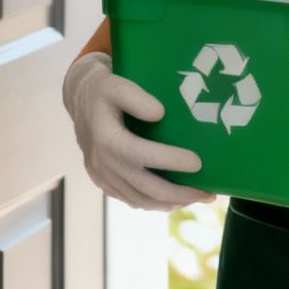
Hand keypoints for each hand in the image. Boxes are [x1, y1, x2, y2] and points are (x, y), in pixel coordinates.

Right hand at [62, 52, 216, 210]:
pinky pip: (131, 200)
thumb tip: (160, 114)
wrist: (81, 101)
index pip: (139, 155)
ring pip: (139, 200)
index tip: (197, 162)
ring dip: (170, 202)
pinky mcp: (104, 183)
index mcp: (105, 137)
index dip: (169, 161)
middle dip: (178, 193)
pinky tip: (174, 199)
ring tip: (198, 197)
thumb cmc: (105, 90)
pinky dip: (154, 203)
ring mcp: (101, 176)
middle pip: (143, 187)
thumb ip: (136, 97)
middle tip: (207, 193)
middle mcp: (102, 162)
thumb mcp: (117, 84)